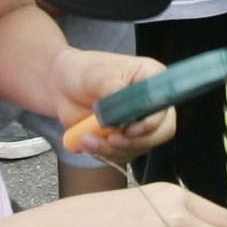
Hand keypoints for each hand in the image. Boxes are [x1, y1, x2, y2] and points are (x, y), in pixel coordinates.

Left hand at [47, 48, 178, 162]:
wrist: (63, 88)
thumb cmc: (82, 72)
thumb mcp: (94, 73)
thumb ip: (109, 84)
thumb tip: (118, 95)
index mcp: (150, 79)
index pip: (164, 103)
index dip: (152, 121)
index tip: (129, 130)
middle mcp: (151, 103)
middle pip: (162, 131)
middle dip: (135, 142)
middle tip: (111, 141)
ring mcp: (140, 124)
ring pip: (141, 147)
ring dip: (114, 150)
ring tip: (87, 139)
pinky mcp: (126, 140)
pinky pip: (123, 155)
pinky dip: (105, 154)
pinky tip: (86, 143)